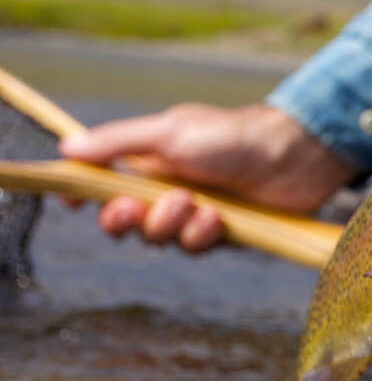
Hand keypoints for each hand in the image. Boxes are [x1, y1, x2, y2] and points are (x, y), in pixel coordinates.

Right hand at [59, 103, 356, 251]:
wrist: (294, 156)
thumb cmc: (233, 136)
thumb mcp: (170, 132)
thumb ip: (118, 142)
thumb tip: (67, 147)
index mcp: (150, 162)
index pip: (104, 184)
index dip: (84, 195)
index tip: (72, 203)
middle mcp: (169, 189)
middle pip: (126, 220)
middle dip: (125, 218)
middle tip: (134, 210)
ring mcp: (196, 213)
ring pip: (159, 238)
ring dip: (169, 225)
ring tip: (194, 204)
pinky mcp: (223, 234)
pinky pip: (195, 248)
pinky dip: (200, 236)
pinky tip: (217, 219)